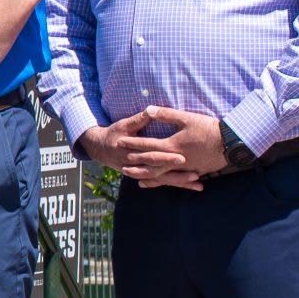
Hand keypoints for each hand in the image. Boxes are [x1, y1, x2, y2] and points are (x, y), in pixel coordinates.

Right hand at [76, 116, 203, 191]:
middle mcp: (137, 165)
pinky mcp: (147, 175)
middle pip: (159, 171)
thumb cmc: (114, 134)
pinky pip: (163, 181)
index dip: (166, 157)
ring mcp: (141, 172)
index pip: (152, 155)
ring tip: (198, 182)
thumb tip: (150, 110)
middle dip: (177, 174)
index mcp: (132, 151)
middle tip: (195, 174)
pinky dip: (177, 184)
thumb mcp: (123, 125)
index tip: (182, 157)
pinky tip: (193, 186)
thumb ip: (138, 120)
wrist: (100, 149)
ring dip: (180, 182)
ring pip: (162, 180)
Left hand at [122, 105, 226, 182]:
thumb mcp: (187, 118)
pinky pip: (176, 179)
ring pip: (162, 175)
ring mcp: (185, 168)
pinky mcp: (195, 172)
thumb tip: (148, 109)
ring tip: (134, 178)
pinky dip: (166, 182)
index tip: (119, 142)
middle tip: (121, 166)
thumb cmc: (209, 129)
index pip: (147, 145)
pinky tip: (161, 183)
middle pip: (150, 164)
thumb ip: (166, 115)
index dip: (133, 143)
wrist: (232, 143)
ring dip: (147, 176)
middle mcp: (175, 160)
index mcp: (172, 146)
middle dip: (135, 164)